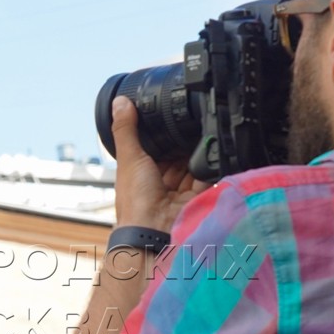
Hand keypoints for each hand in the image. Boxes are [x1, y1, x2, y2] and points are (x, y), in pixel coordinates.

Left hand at [110, 96, 209, 233]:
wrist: (156, 231)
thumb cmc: (136, 199)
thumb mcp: (129, 158)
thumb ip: (126, 130)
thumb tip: (119, 102)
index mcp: (140, 175)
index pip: (153, 151)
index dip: (160, 135)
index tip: (170, 114)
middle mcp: (160, 183)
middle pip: (175, 157)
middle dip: (182, 143)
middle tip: (191, 121)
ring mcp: (179, 191)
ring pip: (192, 165)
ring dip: (196, 151)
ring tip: (203, 131)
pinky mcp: (198, 197)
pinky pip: (207, 176)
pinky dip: (210, 164)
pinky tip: (214, 149)